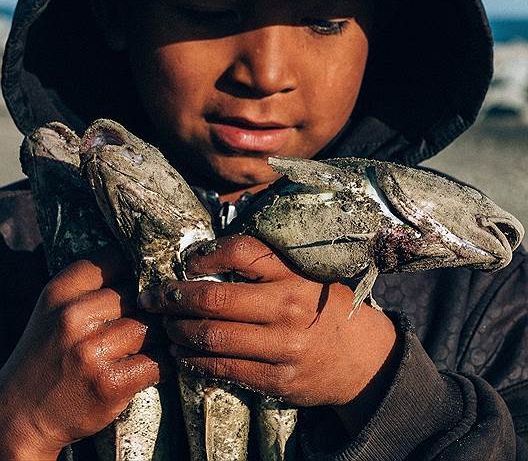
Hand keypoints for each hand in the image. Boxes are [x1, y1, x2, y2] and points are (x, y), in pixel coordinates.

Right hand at [0, 246, 169, 460]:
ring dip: (159, 337)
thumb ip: (94, 286)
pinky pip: (159, 361)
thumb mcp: (56, 309)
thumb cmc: (47, 355)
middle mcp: (74, 317)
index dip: (137, 271)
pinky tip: (154, 365)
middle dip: (150, 309)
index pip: (117, 260)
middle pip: (140, 295)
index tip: (143, 282)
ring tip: (151, 344)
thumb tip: (148, 268)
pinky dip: (164, 363)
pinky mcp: (111, 383)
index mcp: (60, 291)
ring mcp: (92, 351)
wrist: (18, 417)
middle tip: (149, 320)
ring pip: (152, 327)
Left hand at [139, 235, 397, 408]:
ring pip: (213, 338)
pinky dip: (195, 361)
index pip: (241, 252)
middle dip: (175, 298)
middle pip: (215, 299)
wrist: (362, 357)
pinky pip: (224, 369)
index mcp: (294, 275)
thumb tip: (213, 253)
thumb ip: (268, 264)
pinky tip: (183, 354)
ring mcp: (281, 347)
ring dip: (179, 332)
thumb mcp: (307, 275)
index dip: (206, 254)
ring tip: (165, 326)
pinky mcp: (275, 380)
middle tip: (155, 298)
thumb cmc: (326, 307)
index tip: (187, 262)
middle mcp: (286, 308)